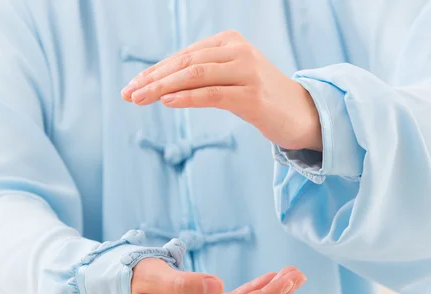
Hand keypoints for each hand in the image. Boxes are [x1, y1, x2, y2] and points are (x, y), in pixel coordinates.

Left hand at [122, 30, 321, 150]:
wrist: (301, 114)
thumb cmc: (259, 97)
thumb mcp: (230, 78)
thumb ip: (203, 75)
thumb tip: (162, 87)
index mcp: (229, 42)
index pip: (183, 55)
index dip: (155, 71)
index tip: (132, 86)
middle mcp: (238, 51)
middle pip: (185, 62)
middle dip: (152, 79)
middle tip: (128, 94)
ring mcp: (247, 72)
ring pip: (195, 75)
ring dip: (162, 88)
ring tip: (139, 99)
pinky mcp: (252, 96)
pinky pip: (212, 94)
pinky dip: (186, 97)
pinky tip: (167, 102)